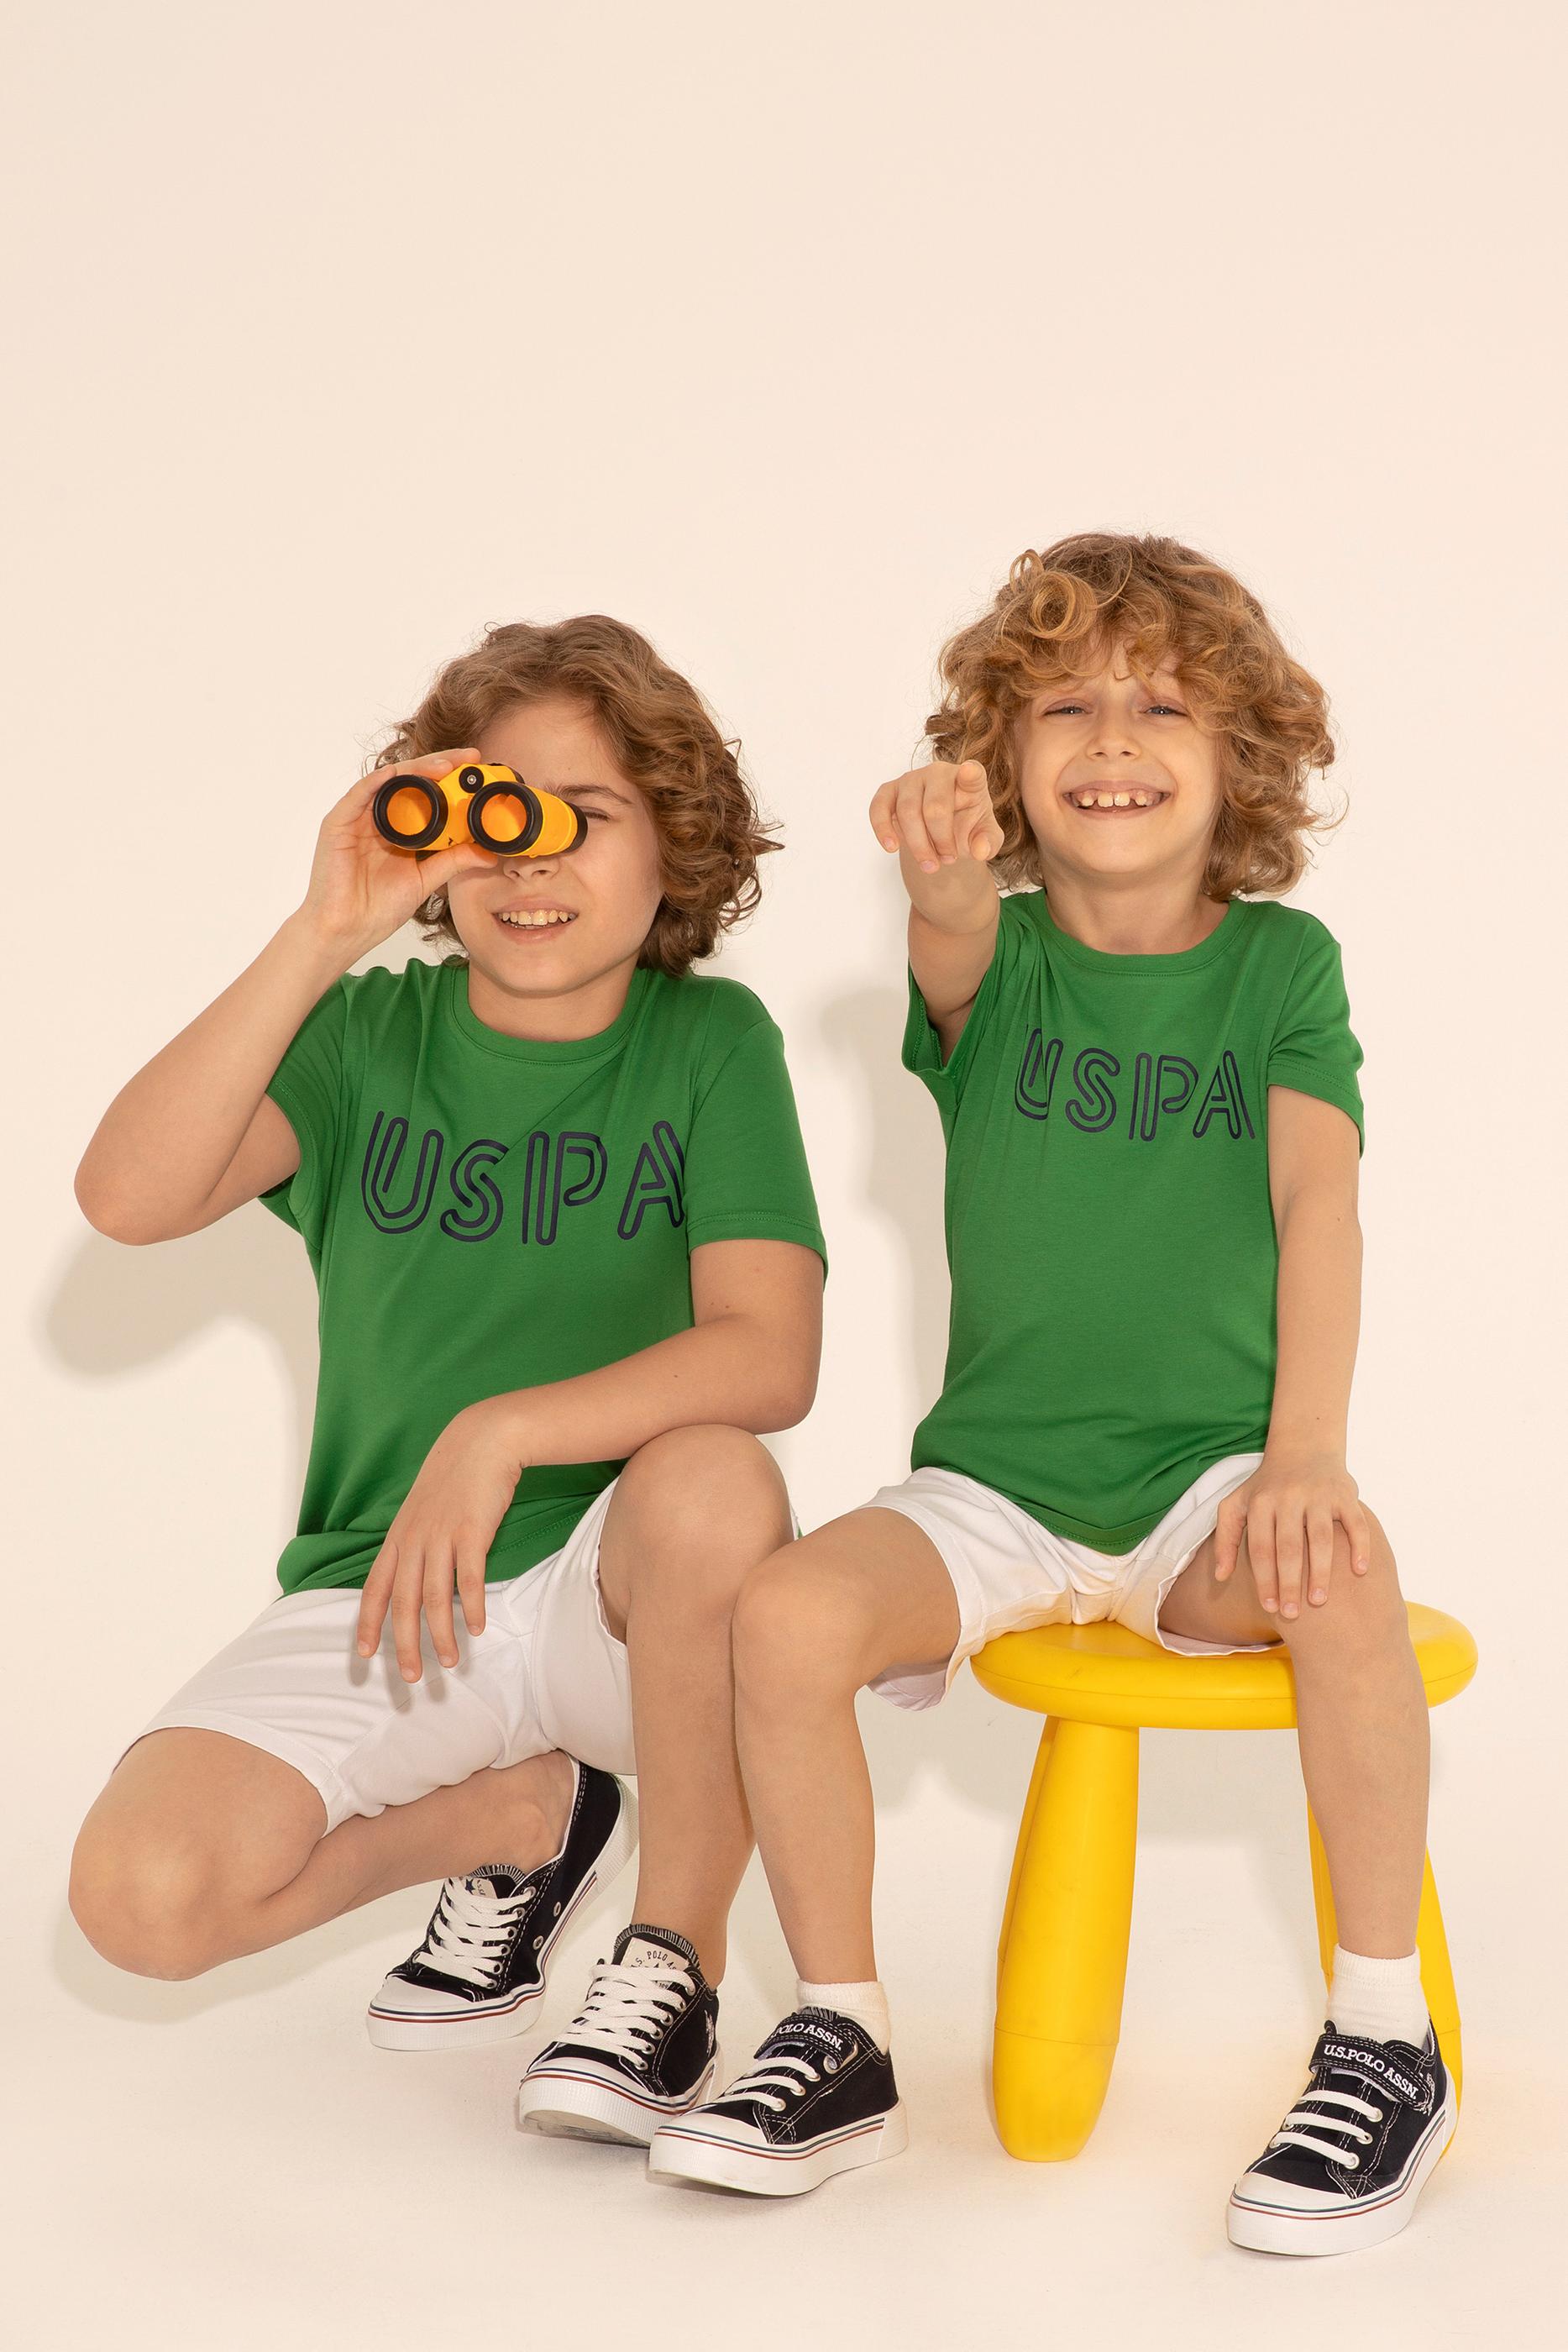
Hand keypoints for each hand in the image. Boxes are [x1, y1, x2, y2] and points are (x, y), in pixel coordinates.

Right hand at [296, 747, 495, 964]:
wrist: (347, 930)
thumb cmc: (378, 908)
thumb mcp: (425, 880)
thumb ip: (453, 861)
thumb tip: (489, 853)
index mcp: (399, 829)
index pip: (427, 794)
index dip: (452, 780)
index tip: (479, 770)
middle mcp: (378, 817)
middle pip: (410, 781)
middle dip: (441, 765)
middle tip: (469, 758)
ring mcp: (357, 818)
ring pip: (388, 780)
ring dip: (417, 769)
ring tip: (446, 765)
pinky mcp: (338, 823)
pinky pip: (359, 794)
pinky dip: (379, 781)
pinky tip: (398, 774)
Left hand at [356, 1399, 526, 1679]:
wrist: (481, 1440)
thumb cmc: (455, 1476)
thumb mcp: (423, 1508)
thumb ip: (416, 1540)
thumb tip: (416, 1573)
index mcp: (399, 1537)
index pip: (374, 1588)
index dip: (366, 1623)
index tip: (363, 1655)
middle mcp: (414, 1540)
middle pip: (403, 1603)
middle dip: (403, 1645)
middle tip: (409, 1678)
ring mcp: (442, 1536)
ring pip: (435, 1598)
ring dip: (441, 1635)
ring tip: (450, 1661)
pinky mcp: (471, 1532)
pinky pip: (469, 1579)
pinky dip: (472, 1607)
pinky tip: (478, 1627)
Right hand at [868, 759, 1004, 872]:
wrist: (942, 832)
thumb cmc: (967, 827)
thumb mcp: (986, 838)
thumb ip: (988, 843)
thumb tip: (980, 850)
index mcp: (970, 780)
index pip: (973, 774)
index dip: (970, 774)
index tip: (969, 773)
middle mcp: (939, 773)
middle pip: (935, 807)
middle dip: (941, 841)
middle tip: (949, 860)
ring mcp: (911, 779)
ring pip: (907, 812)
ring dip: (918, 845)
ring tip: (930, 865)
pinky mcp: (889, 791)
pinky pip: (879, 808)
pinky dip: (882, 830)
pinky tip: (891, 848)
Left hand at [1212, 1450, 1371, 1619]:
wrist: (1303, 1447)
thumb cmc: (1266, 1486)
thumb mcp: (1236, 1504)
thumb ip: (1225, 1538)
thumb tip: (1221, 1576)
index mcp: (1261, 1502)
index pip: (1261, 1548)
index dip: (1264, 1579)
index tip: (1269, 1607)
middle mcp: (1288, 1497)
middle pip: (1289, 1547)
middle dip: (1289, 1583)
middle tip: (1292, 1614)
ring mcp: (1318, 1495)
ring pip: (1321, 1538)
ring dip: (1321, 1571)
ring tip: (1319, 1601)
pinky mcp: (1344, 1494)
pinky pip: (1355, 1522)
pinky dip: (1360, 1546)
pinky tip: (1360, 1571)